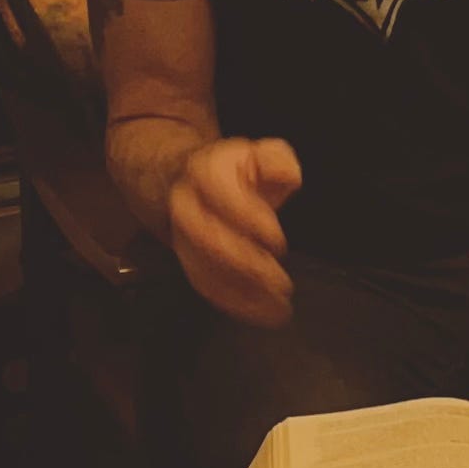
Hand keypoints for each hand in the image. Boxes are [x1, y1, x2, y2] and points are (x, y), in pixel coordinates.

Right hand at [168, 137, 302, 327]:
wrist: (190, 181)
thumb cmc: (238, 172)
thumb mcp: (262, 154)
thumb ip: (278, 161)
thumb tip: (287, 176)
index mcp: (206, 171)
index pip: (222, 196)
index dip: (250, 220)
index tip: (278, 242)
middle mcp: (186, 203)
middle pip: (210, 240)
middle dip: (248, 266)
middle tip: (283, 284)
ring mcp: (181, 234)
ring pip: (205, 268)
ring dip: (243, 293)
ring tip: (278, 308)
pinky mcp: (187, 259)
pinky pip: (204, 285)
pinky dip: (233, 302)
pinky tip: (261, 313)